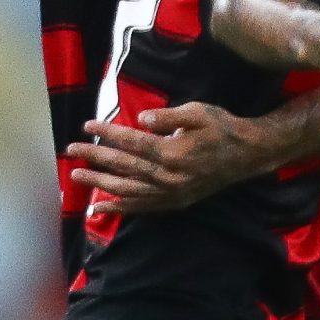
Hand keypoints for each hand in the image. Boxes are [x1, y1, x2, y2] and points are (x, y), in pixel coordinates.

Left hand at [68, 102, 267, 210]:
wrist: (247, 155)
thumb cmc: (222, 128)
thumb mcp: (199, 112)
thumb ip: (168, 116)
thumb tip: (141, 120)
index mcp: (172, 152)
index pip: (131, 141)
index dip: (107, 133)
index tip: (87, 125)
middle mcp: (168, 176)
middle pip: (124, 166)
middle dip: (95, 157)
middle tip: (71, 150)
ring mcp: (171, 192)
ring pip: (128, 189)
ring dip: (100, 182)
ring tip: (77, 176)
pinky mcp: (175, 202)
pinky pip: (142, 207)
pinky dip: (120, 207)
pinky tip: (100, 205)